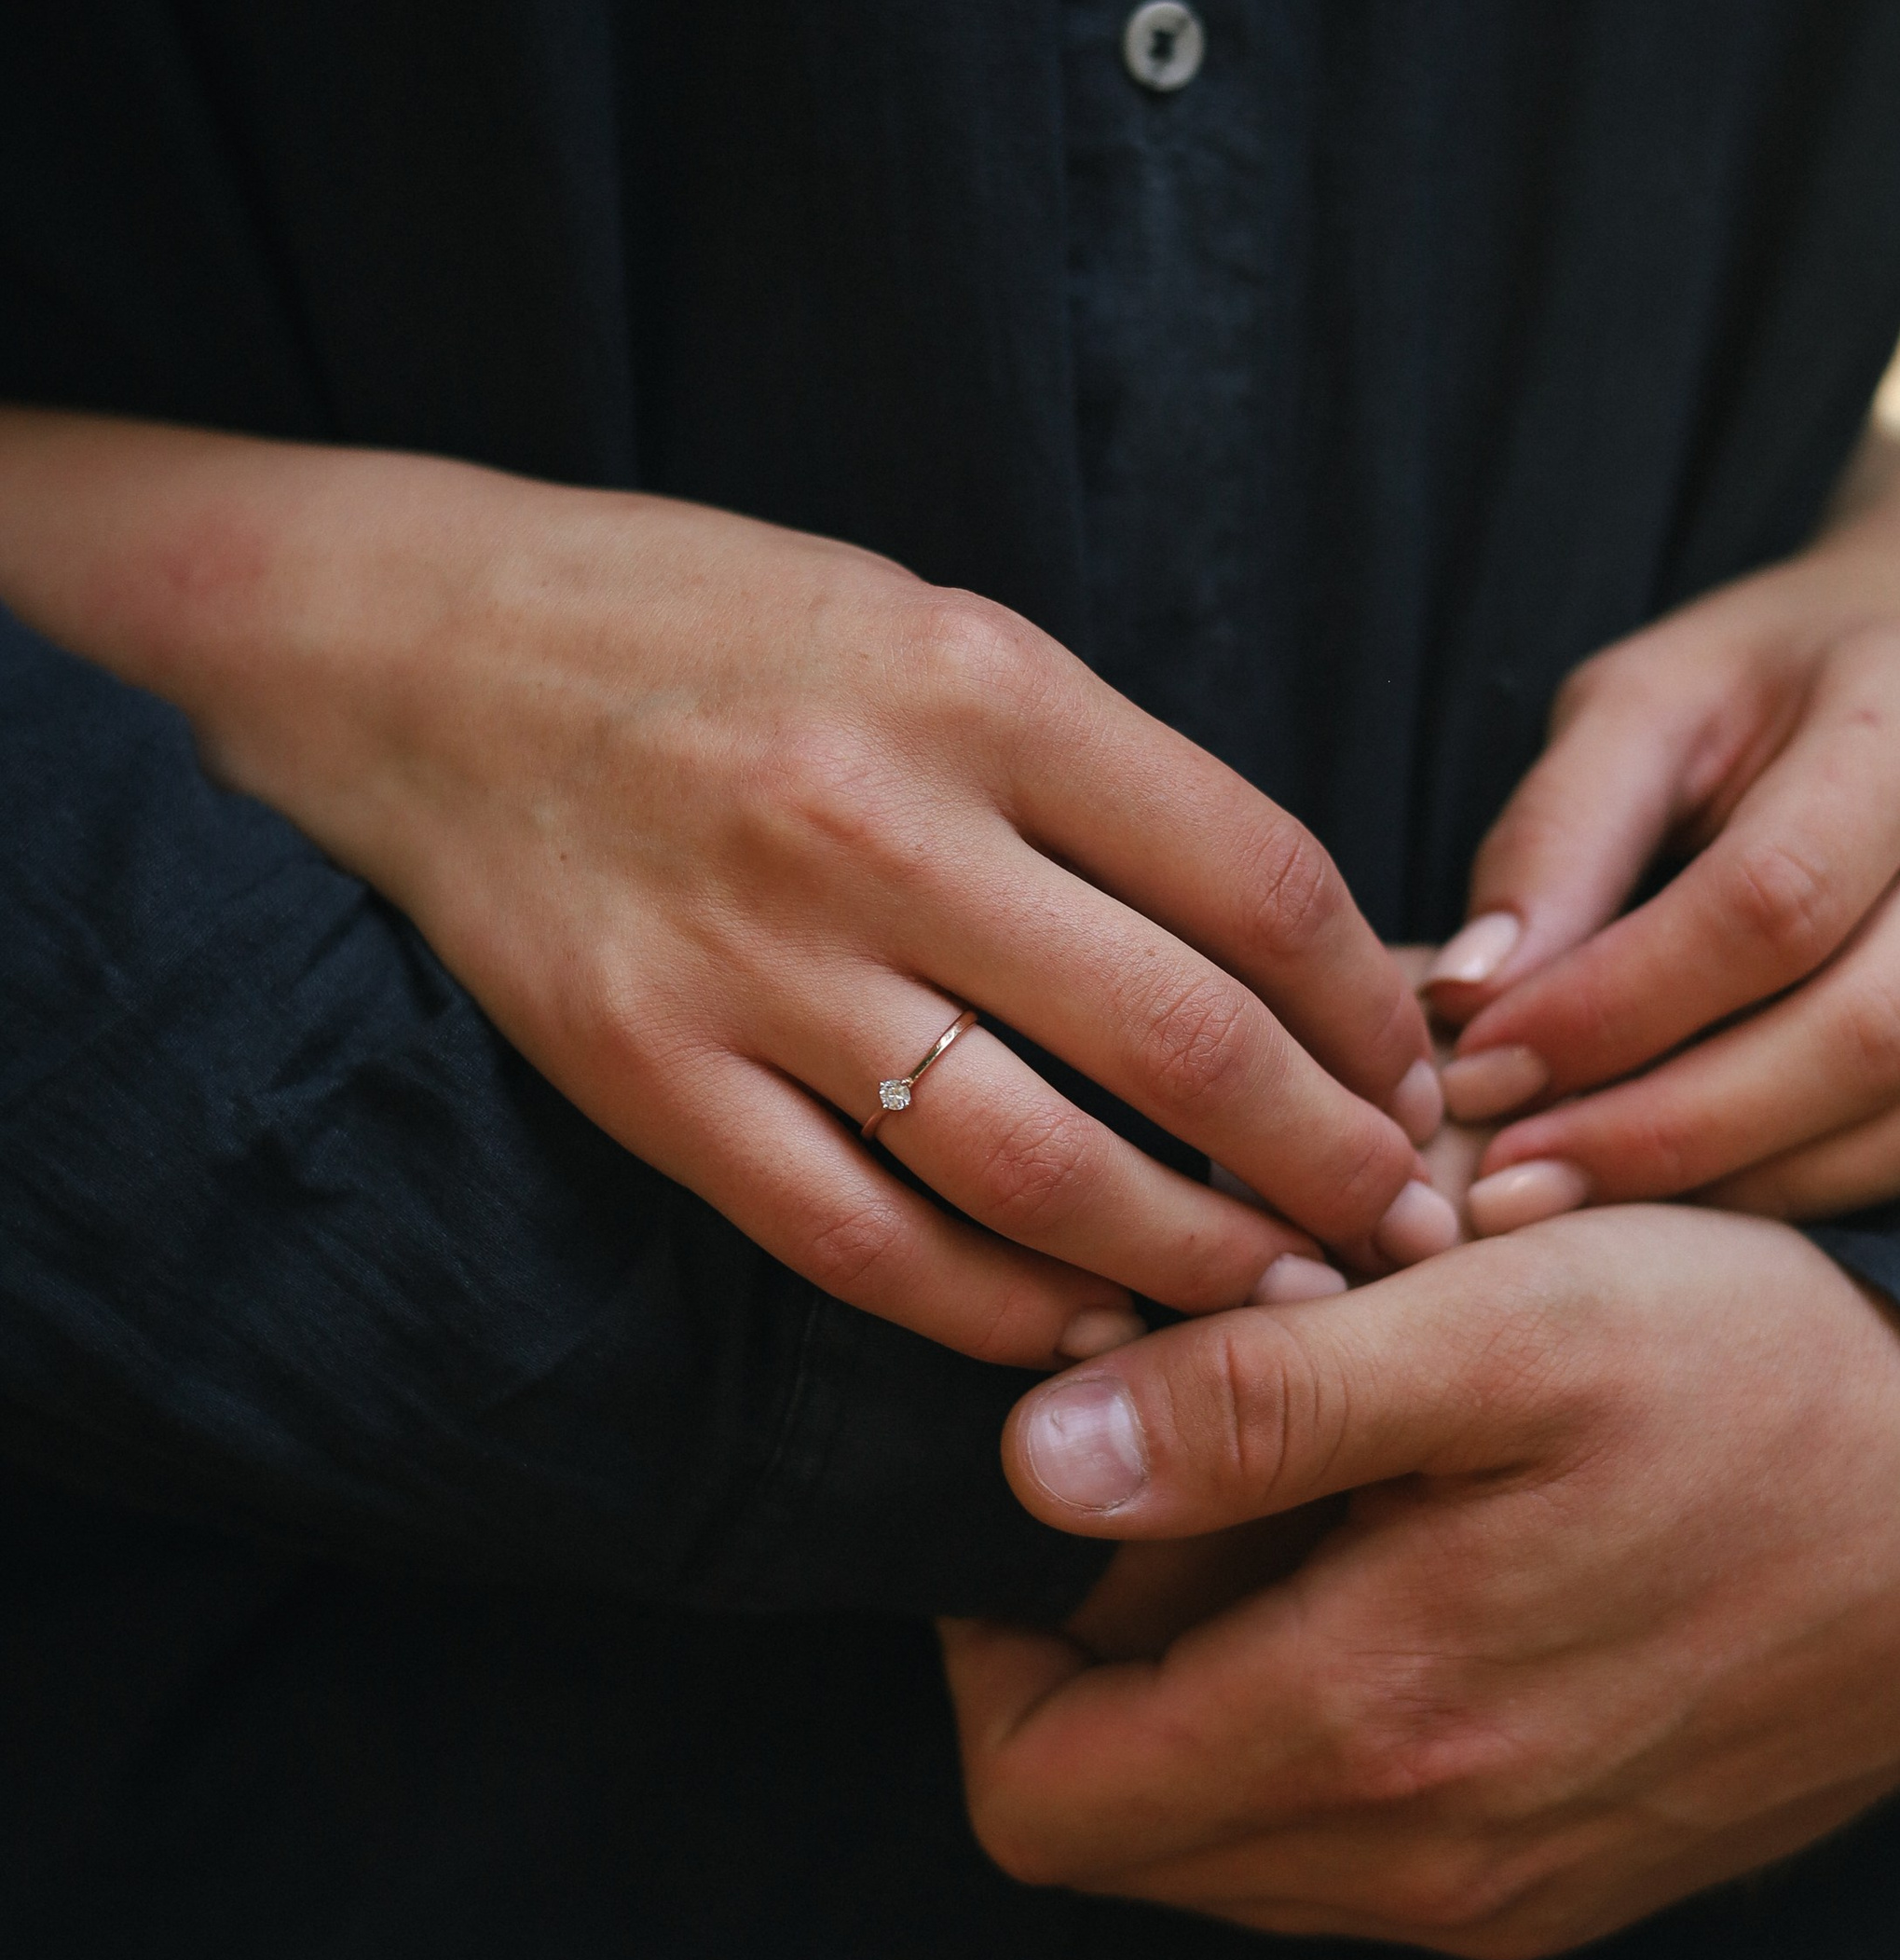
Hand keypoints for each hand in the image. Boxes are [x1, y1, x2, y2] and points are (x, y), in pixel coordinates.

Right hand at [0, 412, 1445, 1365]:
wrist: (412, 648)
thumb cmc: (710, 629)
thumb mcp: (933, 632)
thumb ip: (1105, 782)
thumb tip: (1308, 954)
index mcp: (980, 683)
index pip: (1259, 881)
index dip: (1376, 1011)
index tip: (1427, 1081)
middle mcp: (880, 824)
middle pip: (1184, 1042)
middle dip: (1336, 1166)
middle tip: (1416, 1234)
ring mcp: (753, 963)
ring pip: (1040, 1172)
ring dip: (1195, 1265)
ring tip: (1287, 1308)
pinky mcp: (646, 1074)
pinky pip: (865, 1242)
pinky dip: (1000, 1312)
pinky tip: (1087, 1330)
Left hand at [940, 1207, 1899, 1959]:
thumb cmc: (1759, 1375)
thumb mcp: (1506, 1327)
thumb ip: (1258, 1402)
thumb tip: (1026, 1461)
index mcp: (1372, 1727)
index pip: (1036, 1794)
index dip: (983, 1655)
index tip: (1040, 1499)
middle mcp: (1422, 1863)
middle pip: (1118, 1830)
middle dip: (1088, 1666)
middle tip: (1171, 1471)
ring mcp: (1502, 1893)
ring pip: (1232, 1845)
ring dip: (1206, 1692)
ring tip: (1296, 1500)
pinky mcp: (1571, 1883)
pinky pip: (1358, 1849)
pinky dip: (1321, 1728)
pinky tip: (1401, 1566)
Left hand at [1426, 435, 1899, 1225]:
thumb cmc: (1762, 689)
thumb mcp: (1640, 703)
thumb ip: (1554, 838)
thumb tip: (1468, 1002)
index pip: (1775, 899)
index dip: (1615, 1008)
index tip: (1477, 1071)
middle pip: (1871, 1028)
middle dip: (1671, 1126)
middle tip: (1514, 1179)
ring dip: (1753, 1185)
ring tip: (1589, 1200)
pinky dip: (1842, 1192)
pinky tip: (1714, 1199)